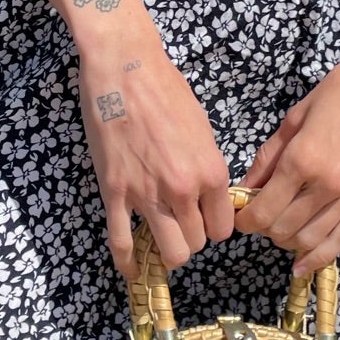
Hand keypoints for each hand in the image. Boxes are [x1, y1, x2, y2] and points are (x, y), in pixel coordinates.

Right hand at [77, 10, 233, 277]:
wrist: (125, 68)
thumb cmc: (166, 90)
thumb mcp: (202, 129)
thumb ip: (207, 167)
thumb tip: (209, 194)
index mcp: (211, 173)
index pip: (223, 229)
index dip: (214, 228)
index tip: (204, 220)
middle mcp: (183, 190)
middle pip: (197, 244)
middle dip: (191, 238)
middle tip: (181, 224)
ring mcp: (148, 194)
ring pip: (169, 253)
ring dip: (168, 252)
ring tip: (161, 240)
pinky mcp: (116, 192)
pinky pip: (122, 242)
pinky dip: (128, 264)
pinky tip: (132, 272)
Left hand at [233, 28, 339, 275]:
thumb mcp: (297, 115)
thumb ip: (269, 156)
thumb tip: (247, 186)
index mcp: (302, 160)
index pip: (264, 210)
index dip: (245, 219)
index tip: (239, 214)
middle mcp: (326, 185)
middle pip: (283, 228)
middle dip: (264, 229)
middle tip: (258, 218)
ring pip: (310, 239)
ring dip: (288, 242)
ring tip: (279, 232)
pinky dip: (321, 256)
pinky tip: (303, 265)